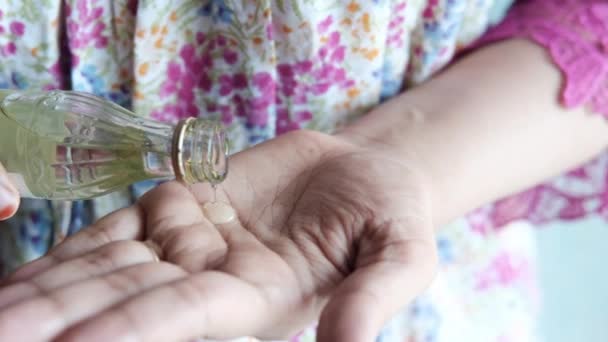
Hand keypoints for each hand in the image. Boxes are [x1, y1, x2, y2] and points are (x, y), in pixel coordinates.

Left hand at [0, 129, 437, 341]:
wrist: (365, 171)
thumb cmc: (390, 214)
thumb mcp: (400, 253)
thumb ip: (373, 297)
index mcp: (257, 298)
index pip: (177, 317)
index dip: (124, 331)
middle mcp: (210, 279)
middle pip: (119, 300)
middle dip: (57, 320)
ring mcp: (187, 242)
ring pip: (103, 269)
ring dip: (45, 292)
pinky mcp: (177, 206)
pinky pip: (113, 230)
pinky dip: (67, 252)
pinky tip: (23, 278)